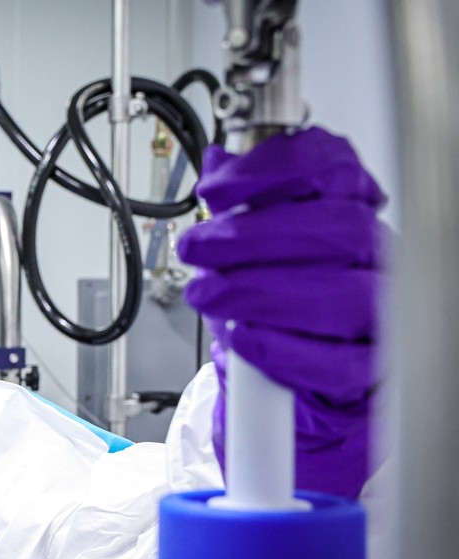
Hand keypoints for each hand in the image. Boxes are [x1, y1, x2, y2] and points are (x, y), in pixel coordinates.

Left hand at [177, 127, 385, 499]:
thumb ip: (239, 203)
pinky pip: (337, 363)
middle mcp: (374, 257)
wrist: (294, 379)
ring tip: (206, 295)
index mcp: (350, 212)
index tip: (216, 189)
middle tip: (196, 249)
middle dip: (251, 237)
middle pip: (337, 231)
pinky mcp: (367, 370)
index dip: (272, 171)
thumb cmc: (278, 301)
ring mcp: (379, 314)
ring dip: (258, 291)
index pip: (334, 170)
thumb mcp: (251, 246)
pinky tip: (243, 337)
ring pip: (341, 295)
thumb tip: (217, 161)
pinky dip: (281, 348)